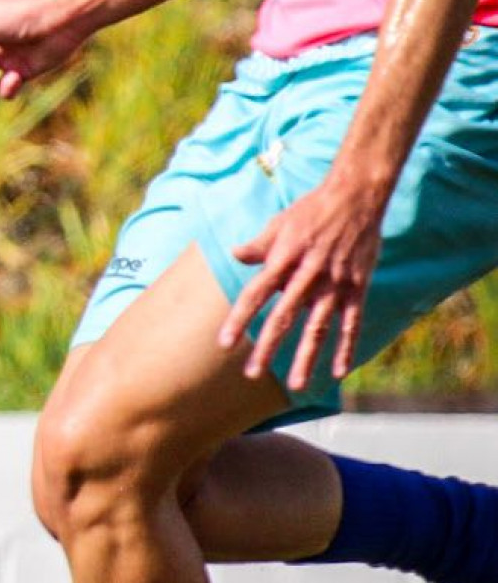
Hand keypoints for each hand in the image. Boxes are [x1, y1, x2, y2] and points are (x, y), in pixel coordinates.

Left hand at [218, 173, 386, 389]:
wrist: (355, 197)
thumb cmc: (311, 209)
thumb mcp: (280, 223)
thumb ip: (260, 245)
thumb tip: (235, 254)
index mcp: (283, 260)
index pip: (255, 295)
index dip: (239, 320)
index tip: (224, 342)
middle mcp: (307, 276)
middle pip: (284, 318)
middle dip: (267, 347)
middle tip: (251, 373)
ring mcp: (334, 284)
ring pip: (318, 328)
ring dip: (306, 357)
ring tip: (295, 385)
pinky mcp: (357, 288)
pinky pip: (351, 323)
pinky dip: (346, 348)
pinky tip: (339, 372)